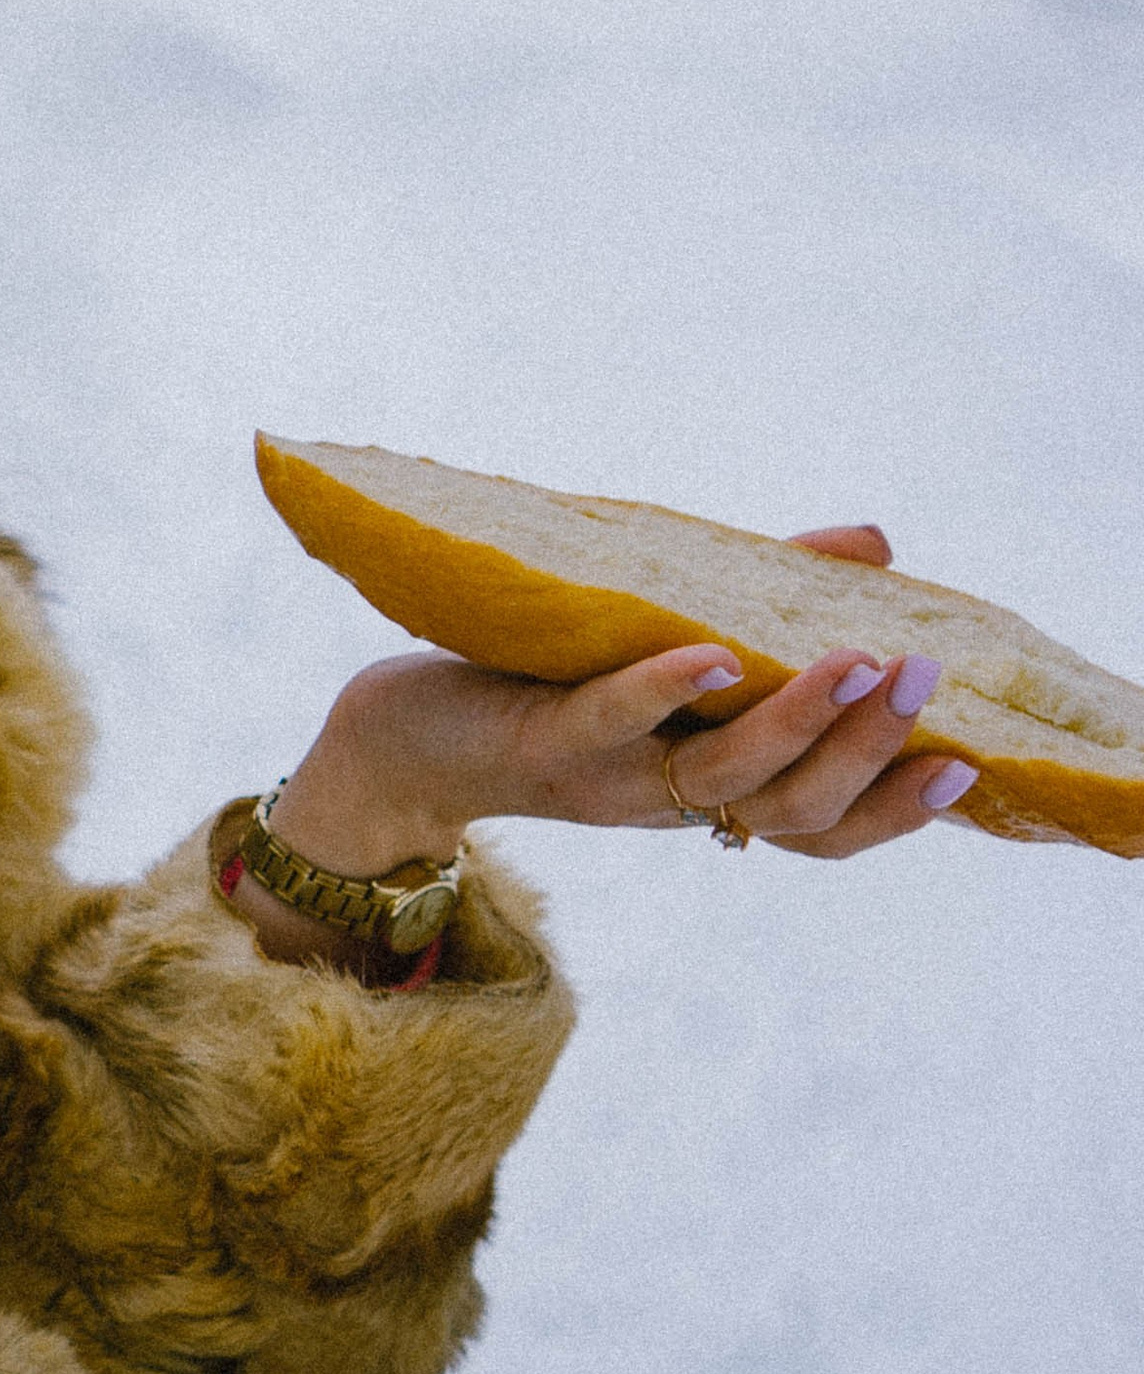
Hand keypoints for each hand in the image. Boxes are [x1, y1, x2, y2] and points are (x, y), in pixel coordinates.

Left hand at [240, 520, 971, 943]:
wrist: (400, 738)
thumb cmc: (546, 682)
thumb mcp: (667, 642)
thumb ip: (768, 596)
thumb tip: (877, 548)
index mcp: (708, 788)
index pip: (823, 826)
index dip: (897, 809)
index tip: (972, 764)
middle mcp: (668, 800)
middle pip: (794, 808)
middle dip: (869, 751)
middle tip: (930, 683)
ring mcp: (607, 776)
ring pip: (722, 776)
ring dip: (797, 722)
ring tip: (858, 664)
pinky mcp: (538, 739)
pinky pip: (611, 721)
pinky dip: (663, 691)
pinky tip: (712, 654)